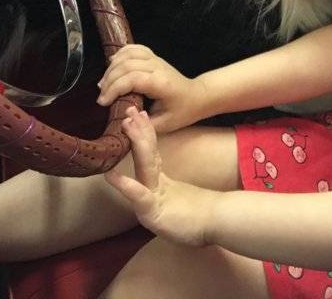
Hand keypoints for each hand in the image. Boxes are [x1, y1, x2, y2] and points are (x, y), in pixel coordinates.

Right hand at [97, 44, 208, 132]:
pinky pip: (135, 48)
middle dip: (109, 80)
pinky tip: (112, 63)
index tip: (103, 103)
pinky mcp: (154, 57)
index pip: (132, 79)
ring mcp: (156, 60)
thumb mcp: (164, 125)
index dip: (114, 89)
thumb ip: (143, 124)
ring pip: (128, 54)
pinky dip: (121, 53)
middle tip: (101, 96)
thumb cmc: (181, 112)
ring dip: (112, 67)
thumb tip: (123, 119)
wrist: (197, 96)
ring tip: (104, 83)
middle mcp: (157, 67)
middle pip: (126, 65)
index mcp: (160, 83)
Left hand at [105, 107, 217, 246]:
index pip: (151, 154)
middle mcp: (158, 184)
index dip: (144, 134)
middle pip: (147, 153)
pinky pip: (138, 195)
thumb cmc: (199, 218)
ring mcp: (157, 195)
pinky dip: (125, 185)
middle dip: (138, 130)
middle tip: (131, 108)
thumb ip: (169, 196)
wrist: (220, 223)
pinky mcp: (154, 210)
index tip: (140, 115)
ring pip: (145, 165)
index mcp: (162, 182)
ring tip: (126, 124)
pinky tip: (111, 175)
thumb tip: (169, 191)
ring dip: (136, 143)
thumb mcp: (178, 206)